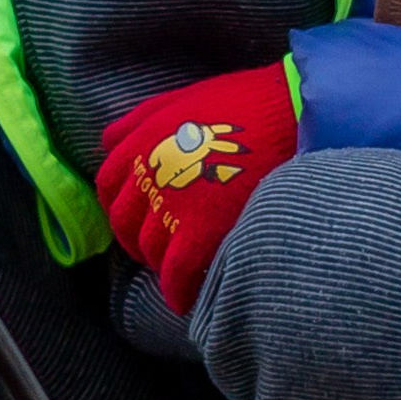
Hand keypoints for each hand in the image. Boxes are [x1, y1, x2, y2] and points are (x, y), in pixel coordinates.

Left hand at [97, 63, 298, 317]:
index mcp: (140, 143)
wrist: (291, 116)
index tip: (138, 216)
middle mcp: (146, 176)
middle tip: (157, 248)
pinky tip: (186, 300)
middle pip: (124, 223)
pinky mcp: (198, 233)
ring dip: (159, 264)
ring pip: (148, 251)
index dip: (122, 205)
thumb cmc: (245, 104)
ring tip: (180, 269)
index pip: (109, 187)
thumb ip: (140, 120)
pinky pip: (175, 274)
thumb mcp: (181, 99)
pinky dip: (177, 291)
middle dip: (136, 238)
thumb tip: (110, 142)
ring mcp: (170, 206)